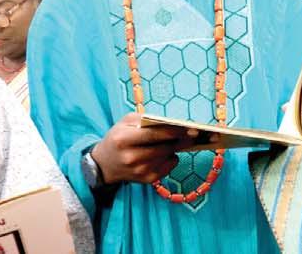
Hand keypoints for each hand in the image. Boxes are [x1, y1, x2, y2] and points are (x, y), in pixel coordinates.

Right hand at [89, 112, 217, 184]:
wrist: (105, 164)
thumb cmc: (119, 137)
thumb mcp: (126, 122)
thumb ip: (147, 120)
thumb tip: (173, 123)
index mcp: (123, 140)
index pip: (153, 135)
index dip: (173, 131)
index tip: (190, 127)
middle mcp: (131, 158)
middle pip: (163, 148)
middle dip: (181, 140)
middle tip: (196, 133)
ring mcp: (139, 171)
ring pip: (168, 157)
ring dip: (176, 147)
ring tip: (181, 139)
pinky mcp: (147, 180)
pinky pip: (169, 166)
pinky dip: (171, 158)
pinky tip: (166, 153)